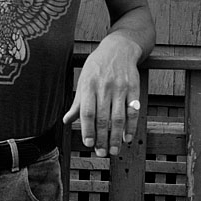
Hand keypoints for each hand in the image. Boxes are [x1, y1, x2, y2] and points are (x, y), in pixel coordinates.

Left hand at [63, 35, 142, 156]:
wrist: (119, 47)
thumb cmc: (98, 65)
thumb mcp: (84, 79)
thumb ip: (77, 102)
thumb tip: (66, 120)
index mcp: (89, 85)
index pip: (87, 112)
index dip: (88, 129)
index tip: (88, 144)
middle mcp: (105, 87)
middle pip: (104, 118)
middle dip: (103, 138)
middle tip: (102, 153)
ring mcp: (120, 87)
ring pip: (119, 117)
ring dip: (116, 136)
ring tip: (114, 150)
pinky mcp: (134, 87)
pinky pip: (133, 110)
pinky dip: (131, 126)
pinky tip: (127, 137)